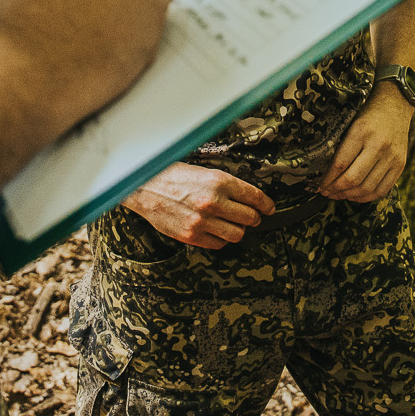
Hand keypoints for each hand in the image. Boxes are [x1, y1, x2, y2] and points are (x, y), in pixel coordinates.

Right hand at [123, 163, 275, 248]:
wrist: (145, 186)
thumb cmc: (175, 175)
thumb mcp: (205, 171)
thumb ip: (226, 186)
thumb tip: (249, 198)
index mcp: (219, 181)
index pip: (254, 197)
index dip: (266, 204)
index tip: (269, 208)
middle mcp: (213, 202)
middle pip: (249, 218)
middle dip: (255, 218)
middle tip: (254, 217)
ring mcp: (202, 221)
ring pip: (237, 234)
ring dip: (238, 230)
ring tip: (233, 224)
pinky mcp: (191, 236)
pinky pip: (218, 244)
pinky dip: (221, 239)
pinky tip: (216, 230)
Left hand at [318, 83, 414, 202]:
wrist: (395, 105)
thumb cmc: (367, 114)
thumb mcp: (350, 123)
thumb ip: (340, 146)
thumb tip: (324, 173)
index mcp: (362, 131)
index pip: (340, 163)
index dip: (327, 179)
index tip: (319, 186)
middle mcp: (379, 145)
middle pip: (353, 178)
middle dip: (336, 190)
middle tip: (327, 192)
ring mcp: (392, 156)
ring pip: (367, 187)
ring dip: (349, 196)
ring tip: (339, 195)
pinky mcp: (401, 165)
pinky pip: (382, 190)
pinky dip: (367, 197)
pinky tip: (356, 195)